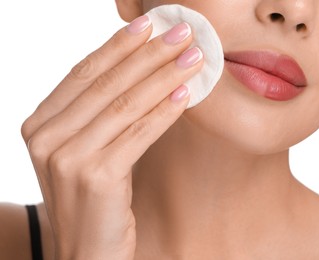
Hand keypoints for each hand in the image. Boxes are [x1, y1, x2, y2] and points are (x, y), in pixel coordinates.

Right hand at [21, 16, 201, 259]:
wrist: (87, 253)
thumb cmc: (92, 199)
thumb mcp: (83, 150)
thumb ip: (97, 113)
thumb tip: (136, 69)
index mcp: (39, 124)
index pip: (85, 73)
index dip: (118, 46)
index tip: (148, 25)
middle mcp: (46, 137)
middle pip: (107, 83)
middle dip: (149, 54)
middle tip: (181, 33)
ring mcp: (68, 157)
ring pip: (125, 104)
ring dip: (163, 77)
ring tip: (192, 59)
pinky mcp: (96, 176)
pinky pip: (138, 133)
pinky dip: (164, 112)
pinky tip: (184, 94)